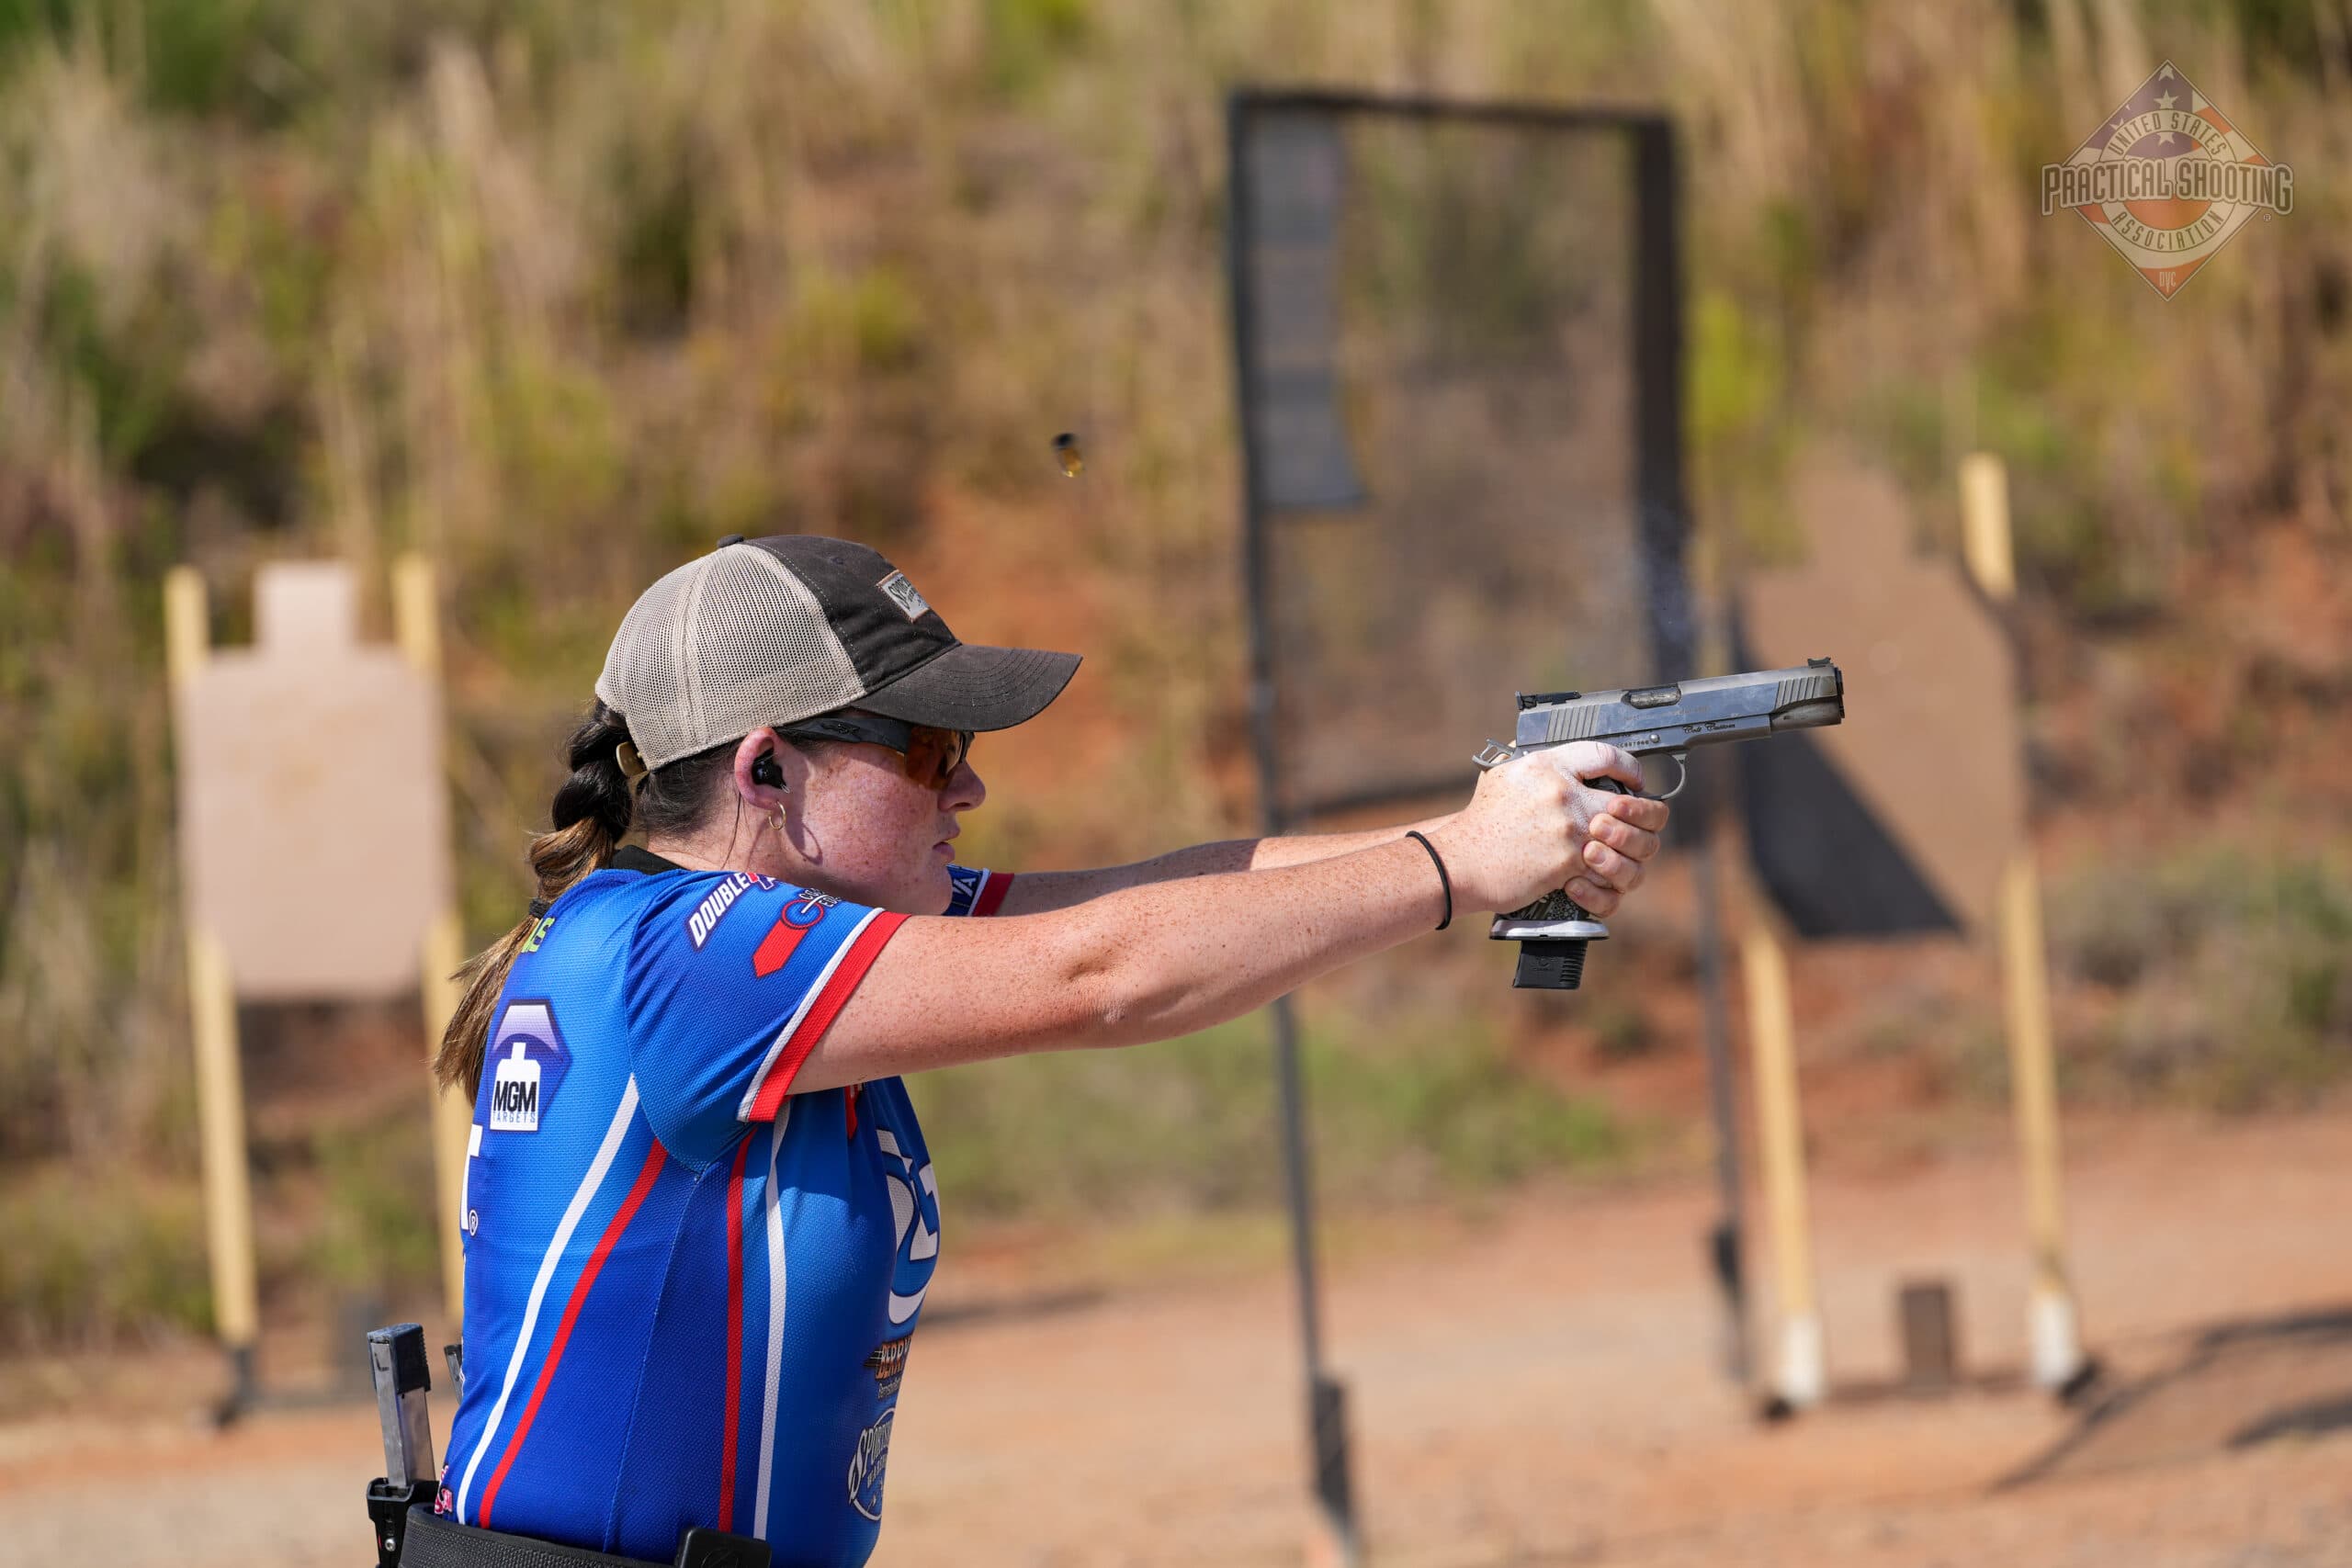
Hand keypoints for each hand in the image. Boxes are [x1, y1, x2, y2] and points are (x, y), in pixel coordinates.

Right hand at [1428, 742, 1670, 915]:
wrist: (1460, 860)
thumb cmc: (1480, 821)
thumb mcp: (1503, 774)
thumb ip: (1535, 760)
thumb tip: (1562, 756)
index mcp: (1549, 765)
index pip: (1606, 755)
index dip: (1629, 767)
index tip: (1633, 779)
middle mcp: (1564, 794)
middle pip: (1631, 803)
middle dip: (1644, 815)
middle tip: (1640, 821)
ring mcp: (1569, 831)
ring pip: (1627, 843)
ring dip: (1628, 850)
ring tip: (1618, 851)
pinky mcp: (1568, 864)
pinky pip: (1606, 873)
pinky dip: (1605, 878)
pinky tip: (1595, 874)